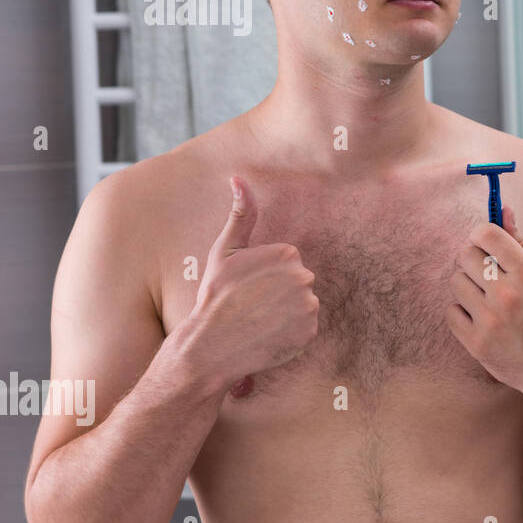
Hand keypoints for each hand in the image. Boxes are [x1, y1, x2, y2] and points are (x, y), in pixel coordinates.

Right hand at [186, 176, 319, 391]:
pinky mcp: (310, 332)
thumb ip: (240, 214)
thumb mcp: (224, 251)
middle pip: (299, 281)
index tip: (249, 285)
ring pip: (304, 304)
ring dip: (287, 313)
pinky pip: (307, 327)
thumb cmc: (216, 296)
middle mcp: (304, 277)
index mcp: (288, 253)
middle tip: (253, 305)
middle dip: (280, 292)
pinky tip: (270, 335)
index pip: (289, 260)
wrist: (211, 345)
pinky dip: (292, 333)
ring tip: (260, 320)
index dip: (268, 274)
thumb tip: (238, 178)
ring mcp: (309, 306)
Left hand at [445, 205, 522, 406]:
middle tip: (486, 271)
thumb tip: (503, 210)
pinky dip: (462, 312)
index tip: (485, 242)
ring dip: (467, 285)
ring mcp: (490, 321)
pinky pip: (450, 311)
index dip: (481, 233)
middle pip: (466, 254)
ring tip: (486, 297)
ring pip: (455, 281)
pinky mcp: (476, 343)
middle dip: (474, 258)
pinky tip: (481, 318)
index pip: (487, 234)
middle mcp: (508, 296)